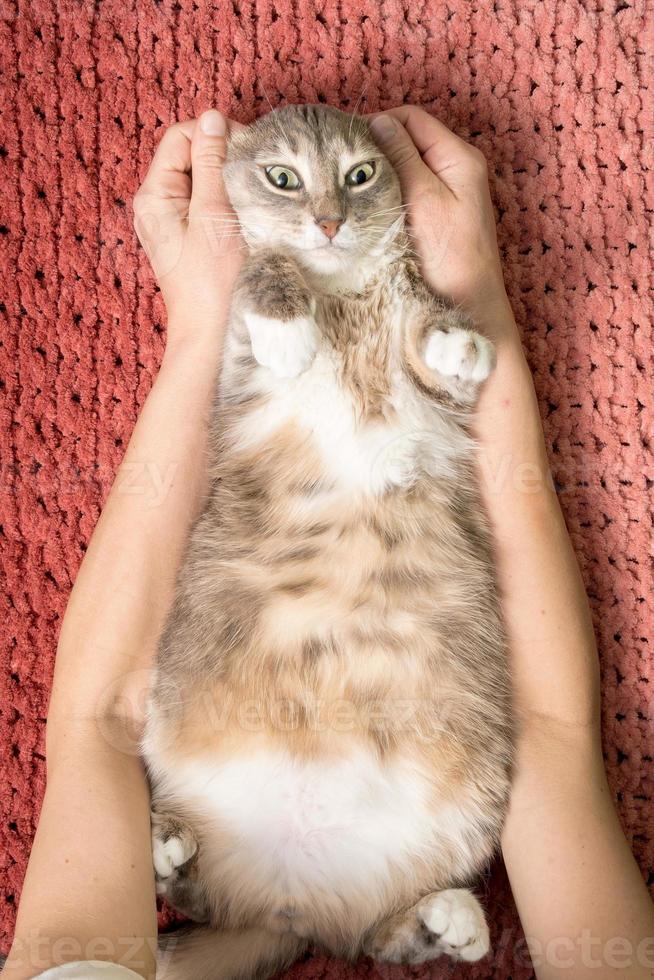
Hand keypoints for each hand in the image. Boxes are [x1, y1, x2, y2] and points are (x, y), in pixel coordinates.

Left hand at [133, 109, 244, 345]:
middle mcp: (157, 206)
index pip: (180, 136)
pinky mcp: (190, 239)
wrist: (211, 337)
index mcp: (154, 195)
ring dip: (229, 182)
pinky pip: (207, 205)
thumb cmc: (213, 284)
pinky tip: (245, 218)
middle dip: (223, 159)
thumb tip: (212, 118)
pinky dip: (228, 203)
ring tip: (251, 199)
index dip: (213, 135)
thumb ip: (212, 164)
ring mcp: (173, 223)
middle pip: (191, 156)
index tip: (246, 152)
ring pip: (203, 180)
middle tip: (254, 177)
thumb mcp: (214, 215)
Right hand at [369, 106, 516, 345]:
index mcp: (459, 157)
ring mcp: (447, 191)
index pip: (412, 119)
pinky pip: (408, 188)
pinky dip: (388, 190)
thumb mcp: (424, 198)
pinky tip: (370, 203)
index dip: (379, 124)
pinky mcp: (436, 213)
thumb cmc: (450, 254)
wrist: (467, 302)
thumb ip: (403, 157)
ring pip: (405, 164)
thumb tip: (379, 122)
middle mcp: (455, 168)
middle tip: (345, 166)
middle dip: (378, 147)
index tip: (347, 144)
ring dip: (381, 171)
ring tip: (353, 185)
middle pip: (409, 139)